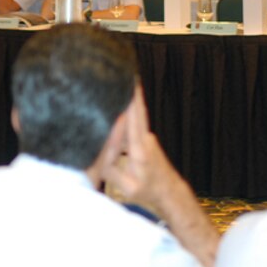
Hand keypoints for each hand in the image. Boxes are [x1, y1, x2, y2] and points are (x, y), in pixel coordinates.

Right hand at [100, 86, 180, 210]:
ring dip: (130, 103)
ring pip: (137, 118)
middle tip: (129, 73)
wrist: (170, 192)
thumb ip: (111, 173)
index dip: (132, 103)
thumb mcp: (128, 189)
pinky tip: (122, 106)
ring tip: (122, 84)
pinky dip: (129, 114)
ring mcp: (148, 139)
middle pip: (138, 112)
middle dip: (133, 93)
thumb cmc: (149, 191)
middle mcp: (145, 140)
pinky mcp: (147, 141)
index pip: (135, 121)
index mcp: (139, 151)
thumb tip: (96, 158)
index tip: (129, 85)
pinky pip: (135, 125)